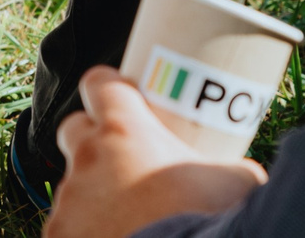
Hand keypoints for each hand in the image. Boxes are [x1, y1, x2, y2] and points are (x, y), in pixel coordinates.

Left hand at [46, 68, 264, 237]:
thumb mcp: (237, 181)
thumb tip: (243, 174)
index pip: (99, 83)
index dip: (109, 89)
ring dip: (97, 196)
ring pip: (75, 186)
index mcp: (124, 129)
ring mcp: (71, 200)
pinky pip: (69, 227)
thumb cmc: (211, 219)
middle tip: (127, 164)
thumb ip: (228, 166)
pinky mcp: (61, 235)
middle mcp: (88, 157)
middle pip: (75, 131)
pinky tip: (119, 237)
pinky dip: (88, 233)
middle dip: (94, 142)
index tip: (126, 100)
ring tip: (133, 218)